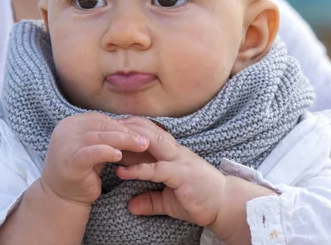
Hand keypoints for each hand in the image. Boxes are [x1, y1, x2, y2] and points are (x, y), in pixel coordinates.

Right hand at [40, 113, 149, 205]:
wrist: (61, 198)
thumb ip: (105, 135)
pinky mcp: (69, 161)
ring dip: (123, 141)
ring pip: (99, 138)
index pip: (99, 119)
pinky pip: (92, 153)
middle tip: (145, 139)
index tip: (139, 132)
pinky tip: (119, 156)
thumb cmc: (81, 171)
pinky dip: (107, 152)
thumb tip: (132, 125)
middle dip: (125, 132)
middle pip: (101, 127)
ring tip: (141, 146)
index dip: (120, 125)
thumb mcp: (92, 148)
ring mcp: (65, 145)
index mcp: (69, 123)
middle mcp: (64, 131)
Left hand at [116, 117, 273, 242]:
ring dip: (130, 141)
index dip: (131, 128)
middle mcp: (175, 151)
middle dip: (128, 126)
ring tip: (109, 141)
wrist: (224, 205)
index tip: (111, 126)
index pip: (149, 133)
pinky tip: (122, 171)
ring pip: (152, 142)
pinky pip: (156, 169)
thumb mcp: (169, 201)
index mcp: (172, 153)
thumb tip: (131, 206)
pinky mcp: (181, 175)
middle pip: (149, 131)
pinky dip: (138, 169)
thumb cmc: (198, 199)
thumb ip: (150, 199)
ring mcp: (179, 161)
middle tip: (105, 125)